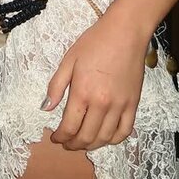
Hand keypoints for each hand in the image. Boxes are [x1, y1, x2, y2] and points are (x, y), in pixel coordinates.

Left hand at [43, 18, 145, 150]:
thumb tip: (45, 108)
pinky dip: (113, 140)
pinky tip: (104, 137)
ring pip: (105, 138)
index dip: (60, 137)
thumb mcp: (68, 60)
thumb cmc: (94, 42)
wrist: (125, 32)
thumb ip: (56, 86)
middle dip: (73, 145)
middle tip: (66, 143)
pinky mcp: (133, 104)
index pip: (69, 127)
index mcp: (83, 93)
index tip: (54, 138)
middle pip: (86, 137)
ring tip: (82, 143)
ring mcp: (120, 106)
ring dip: (91, 145)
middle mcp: (102, 104)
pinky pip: (125, 131)